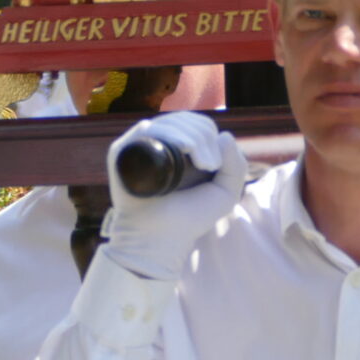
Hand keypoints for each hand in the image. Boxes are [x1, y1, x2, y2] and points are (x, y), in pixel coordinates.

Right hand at [100, 111, 246, 280]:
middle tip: (210, 167)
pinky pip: (148, 130)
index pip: (196, 123)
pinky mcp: (122, 151)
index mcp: (179, 148)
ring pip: (170, 122)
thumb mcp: (225, 193)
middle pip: (186, 120)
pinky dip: (171, 135)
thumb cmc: (190, 218)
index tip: (214, 166)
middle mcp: (158, 142)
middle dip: (204, 138)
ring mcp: (139, 145)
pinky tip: (184, 151)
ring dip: (194, 139)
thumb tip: (224, 133)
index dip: (210, 136)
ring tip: (203, 165)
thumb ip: (236, 165)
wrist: (159, 240)